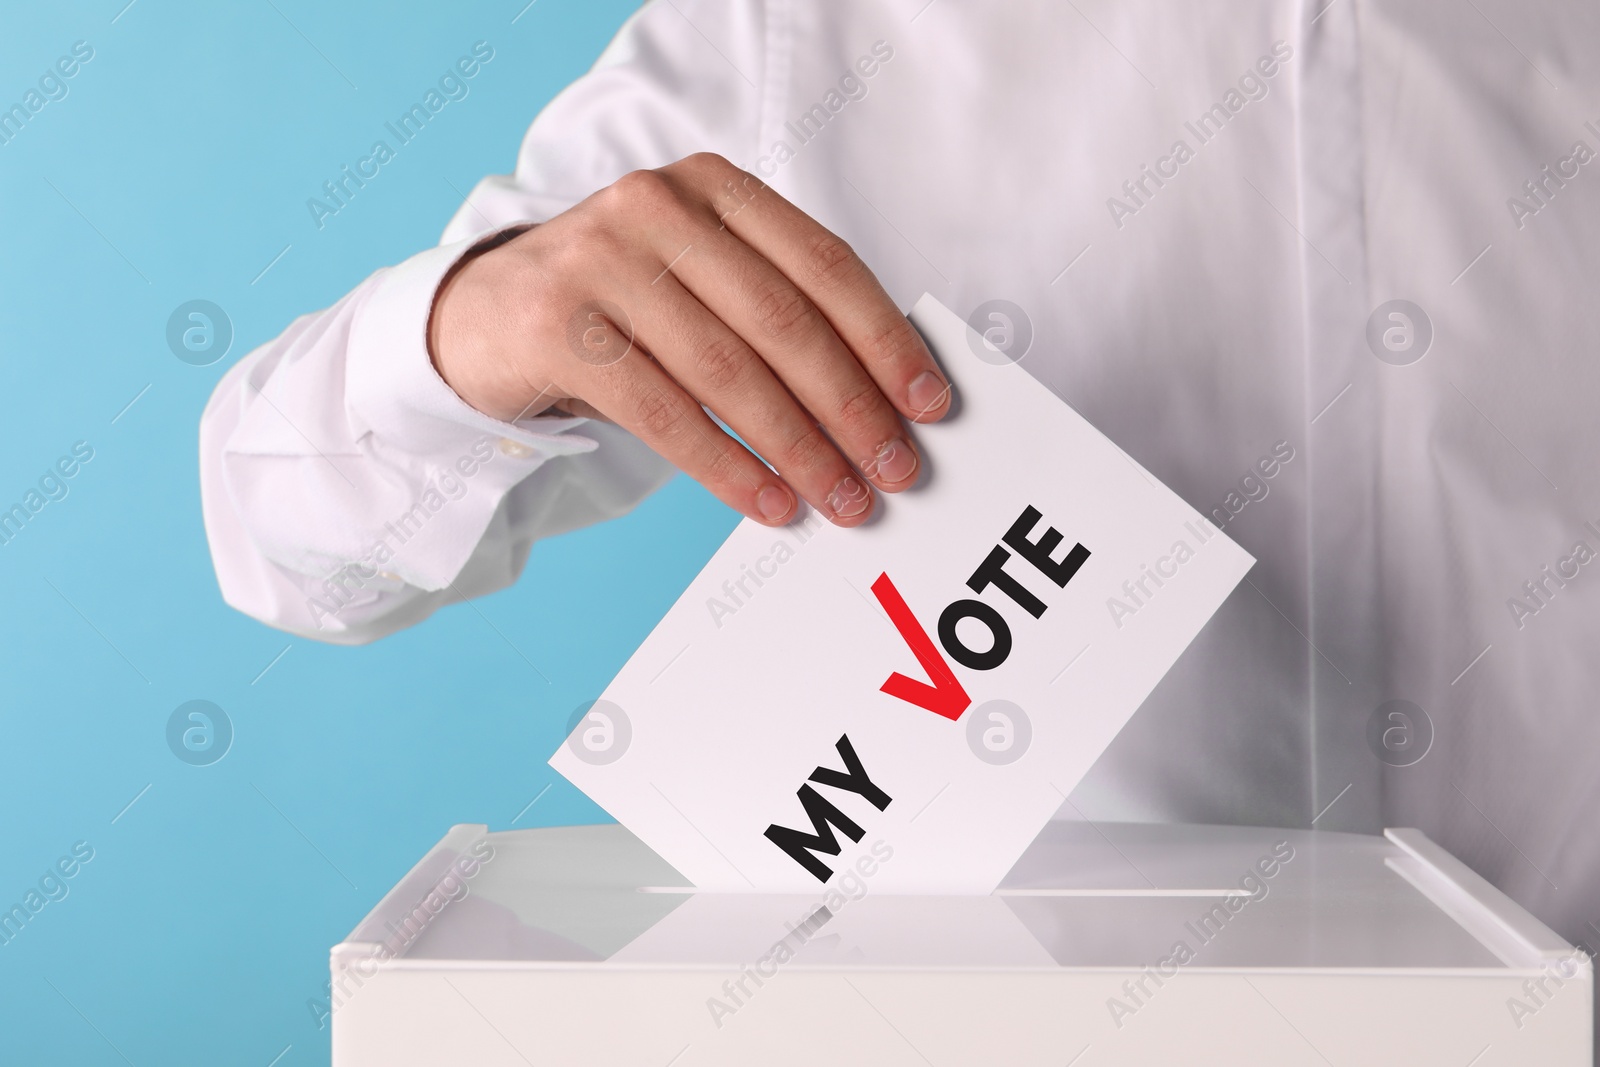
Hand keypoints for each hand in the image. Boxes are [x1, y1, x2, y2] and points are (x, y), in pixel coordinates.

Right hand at [427, 152, 951, 527]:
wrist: (483, 316)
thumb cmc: (621, 308)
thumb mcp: (698, 280)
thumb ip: (774, 310)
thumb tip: (882, 397)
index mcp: (715, 189)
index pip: (824, 265)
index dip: (885, 339)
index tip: (929, 403)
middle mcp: (659, 208)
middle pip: (784, 321)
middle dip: (852, 406)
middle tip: (895, 470)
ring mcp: (602, 261)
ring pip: (728, 372)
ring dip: (799, 447)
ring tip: (840, 500)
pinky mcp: (557, 326)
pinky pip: (665, 413)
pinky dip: (728, 466)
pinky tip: (770, 502)